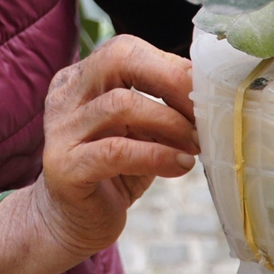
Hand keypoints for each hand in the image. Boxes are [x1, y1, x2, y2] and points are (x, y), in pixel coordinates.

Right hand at [0, 36, 196, 273]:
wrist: (69, 223)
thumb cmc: (112, 172)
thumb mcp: (138, 131)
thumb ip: (162, 108)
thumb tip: (212, 94)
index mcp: (81, 78)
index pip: (126, 50)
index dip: (171, 66)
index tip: (207, 92)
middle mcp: (66, 95)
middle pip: (116, 60)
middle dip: (170, 80)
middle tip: (204, 109)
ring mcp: (60, 130)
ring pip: (120, 104)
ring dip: (170, 123)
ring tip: (196, 144)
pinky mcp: (64, 167)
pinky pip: (115, 151)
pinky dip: (156, 155)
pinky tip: (180, 166)